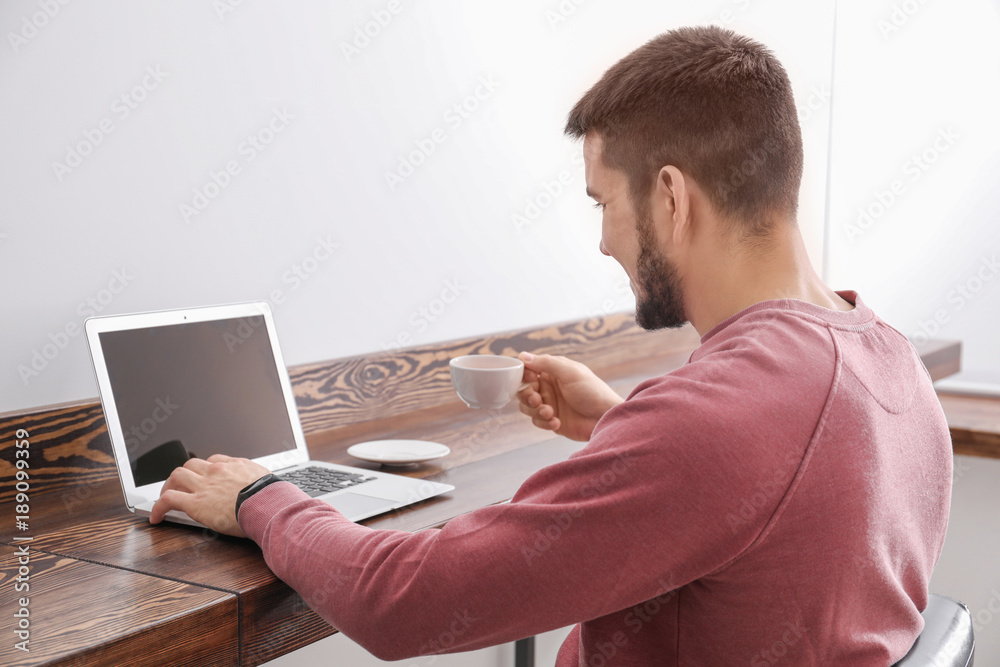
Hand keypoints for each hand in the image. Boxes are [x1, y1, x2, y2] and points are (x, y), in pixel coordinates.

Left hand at [149, 454, 270, 536]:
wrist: (268, 504)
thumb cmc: (273, 496)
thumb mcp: (268, 480)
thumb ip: (259, 480)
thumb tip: (264, 487)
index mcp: (235, 465)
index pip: (214, 462)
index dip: (206, 470)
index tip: (205, 478)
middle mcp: (216, 471)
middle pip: (191, 464)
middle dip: (184, 475)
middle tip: (181, 486)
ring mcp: (204, 485)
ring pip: (177, 476)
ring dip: (169, 485)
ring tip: (166, 498)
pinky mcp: (195, 503)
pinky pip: (168, 499)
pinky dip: (158, 507)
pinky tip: (157, 517)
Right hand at [517, 352, 623, 441]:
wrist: (606, 418)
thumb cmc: (592, 391)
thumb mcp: (570, 373)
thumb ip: (546, 363)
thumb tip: (523, 356)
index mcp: (552, 371)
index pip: (527, 370)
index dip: (524, 375)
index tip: (532, 379)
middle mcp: (548, 386)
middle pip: (523, 390)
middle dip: (528, 396)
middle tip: (538, 400)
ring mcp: (549, 403)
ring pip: (527, 407)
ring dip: (535, 411)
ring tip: (550, 413)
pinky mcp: (551, 420)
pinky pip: (537, 421)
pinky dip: (544, 423)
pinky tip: (557, 422)